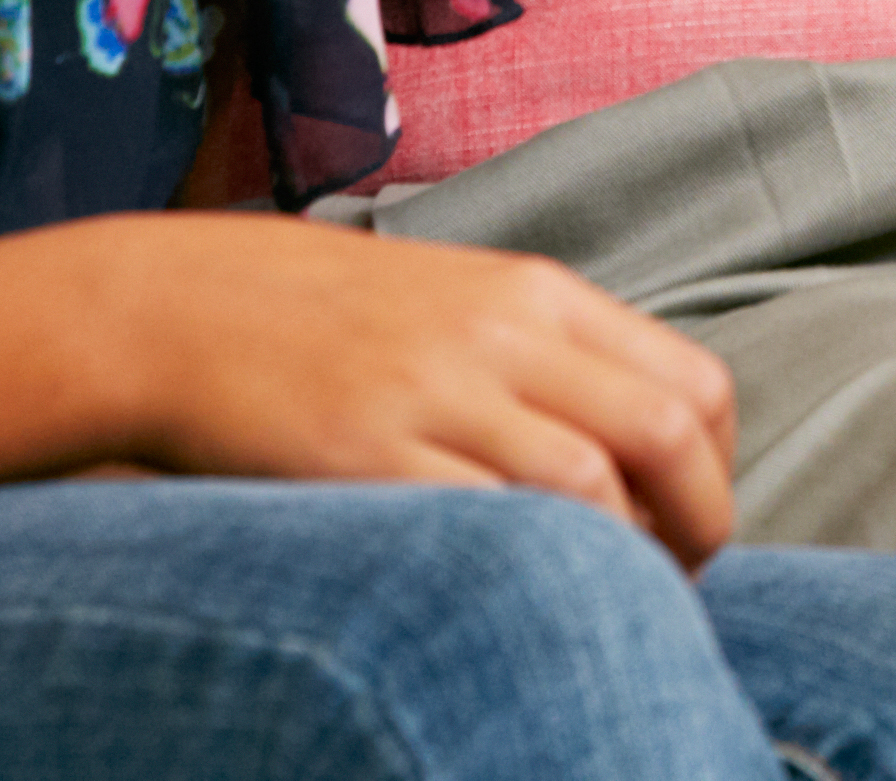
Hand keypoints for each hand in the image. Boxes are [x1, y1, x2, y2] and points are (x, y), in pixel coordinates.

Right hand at [74, 217, 737, 564]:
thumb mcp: (457, 304)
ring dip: (620, 560)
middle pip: (667, 432)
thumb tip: (640, 453)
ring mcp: (433, 391)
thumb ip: (547, 360)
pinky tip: (522, 595)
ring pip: (589, 484)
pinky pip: (484, 521)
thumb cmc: (324, 321)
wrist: (178, 309)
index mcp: (537, 294)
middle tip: (678, 582)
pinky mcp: (362, 452)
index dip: (718, 473)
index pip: (694, 384)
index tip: (694, 524)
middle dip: (699, 525)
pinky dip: (527, 565)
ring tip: (605, 602)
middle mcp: (502, 333)